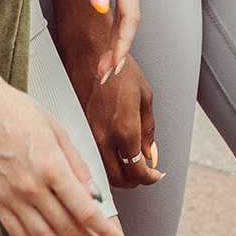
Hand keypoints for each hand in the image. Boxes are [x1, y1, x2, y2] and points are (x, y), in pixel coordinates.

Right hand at [0, 64, 129, 235]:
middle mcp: (32, 187)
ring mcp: (12, 197)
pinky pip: (19, 235)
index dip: (105, 232)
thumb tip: (95, 194)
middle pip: (69, 229)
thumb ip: (77, 165)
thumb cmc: (16, 110)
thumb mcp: (57, 130)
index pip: (85, 210)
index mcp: (51, 166)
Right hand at [61, 43, 161, 191]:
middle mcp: (105, 138)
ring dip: (119, 174)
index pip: (138, 171)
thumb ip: (148, 131)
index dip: (150, 178)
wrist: (88, 54)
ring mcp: (90, 136)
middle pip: (120, 180)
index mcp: (125, 130)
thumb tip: (150, 154)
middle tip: (144, 172)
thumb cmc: (117, 69)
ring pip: (104, 172)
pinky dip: (105, 163)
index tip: (155, 174)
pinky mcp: (80, 131)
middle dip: (135, 180)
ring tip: (129, 164)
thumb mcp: (144, 97)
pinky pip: (93, 157)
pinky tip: (113, 153)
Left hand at [65, 0, 139, 79]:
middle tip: (104, 77)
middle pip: (131, 20)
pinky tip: (109, 34)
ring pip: (129, 13)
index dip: (121, 45)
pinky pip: (125, 2)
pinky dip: (118, 23)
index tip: (111, 68)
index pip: (130, 17)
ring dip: (119, 39)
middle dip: (119, 50)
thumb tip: (101, 10)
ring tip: (105, 63)